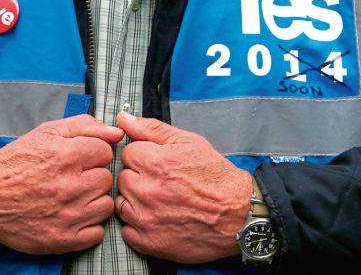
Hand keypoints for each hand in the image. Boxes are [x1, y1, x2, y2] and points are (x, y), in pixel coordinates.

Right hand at [0, 115, 123, 254]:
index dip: (93, 154)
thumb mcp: (47, 132)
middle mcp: (68, 186)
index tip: (79, 159)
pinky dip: (88, 226)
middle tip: (73, 178)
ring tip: (73, 196)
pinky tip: (73, 215)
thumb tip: (116, 132)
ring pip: (106, 205)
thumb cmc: (15, 163)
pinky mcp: (62, 239)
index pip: (106, 152)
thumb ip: (85, 126)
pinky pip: (97, 233)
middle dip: (93, 176)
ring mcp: (67, 215)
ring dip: (93, 200)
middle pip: (107, 179)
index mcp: (65, 156)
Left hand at [115, 112, 251, 262]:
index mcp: (155, 163)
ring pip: (121, 204)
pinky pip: (126, 231)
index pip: (127, 153)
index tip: (158, 164)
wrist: (238, 215)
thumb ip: (151, 128)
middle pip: (122, 178)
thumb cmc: (216, 178)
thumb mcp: (188, 142)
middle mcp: (146, 191)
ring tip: (160, 200)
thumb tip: (123, 117)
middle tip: (161, 183)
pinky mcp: (150, 242)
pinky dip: (138, 225)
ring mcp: (146, 218)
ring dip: (135, 201)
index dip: (143, 156)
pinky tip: (156, 219)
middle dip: (138, 178)